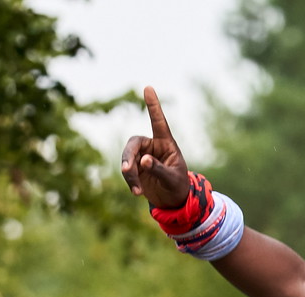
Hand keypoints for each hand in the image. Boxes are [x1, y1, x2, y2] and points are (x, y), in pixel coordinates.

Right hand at [120, 86, 190, 209]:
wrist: (173, 201)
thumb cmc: (178, 186)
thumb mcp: (172, 178)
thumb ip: (158, 169)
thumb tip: (143, 160)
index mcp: (165, 143)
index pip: (158, 121)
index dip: (153, 106)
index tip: (148, 88)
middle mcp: (152, 146)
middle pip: (134, 143)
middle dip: (128, 156)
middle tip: (127, 169)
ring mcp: (142, 157)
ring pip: (128, 159)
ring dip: (129, 173)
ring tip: (137, 190)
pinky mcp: (135, 169)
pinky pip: (127, 172)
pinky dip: (130, 182)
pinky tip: (137, 193)